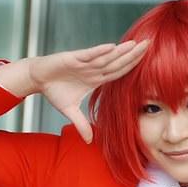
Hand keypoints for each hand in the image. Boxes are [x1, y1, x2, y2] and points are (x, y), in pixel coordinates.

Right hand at [27, 39, 150, 142]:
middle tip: (149, 44)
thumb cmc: (54, 90)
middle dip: (132, 54)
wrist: (38, 78)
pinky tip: (111, 47)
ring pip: (105, 57)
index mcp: (95, 78)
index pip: (117, 72)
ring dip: (120, 51)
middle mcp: (92, 68)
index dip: (131, 67)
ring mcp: (84, 62)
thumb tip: (89, 141)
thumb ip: (81, 124)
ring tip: (136, 45)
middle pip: (116, 62)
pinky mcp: (72, 58)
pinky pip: (88, 54)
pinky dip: (99, 51)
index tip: (147, 61)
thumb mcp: (69, 111)